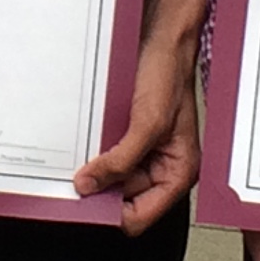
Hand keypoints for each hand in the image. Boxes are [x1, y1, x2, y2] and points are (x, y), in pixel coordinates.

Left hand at [75, 35, 198, 233]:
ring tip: (90, 151)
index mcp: (178, 173)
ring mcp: (145, 155)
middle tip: (81, 175)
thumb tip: (89, 186)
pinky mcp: (130, 140)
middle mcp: (162, 169)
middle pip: (122, 201)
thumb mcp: (147, 124)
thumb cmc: (169, 77)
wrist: (161, 43)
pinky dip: (96, 154)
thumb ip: (121, 161)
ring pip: (111, 180)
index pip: (139, 217)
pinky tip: (94, 139)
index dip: (112, 211)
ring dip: (97, 169)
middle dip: (101, 187)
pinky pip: (107, 159)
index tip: (87, 199)